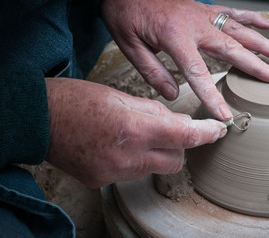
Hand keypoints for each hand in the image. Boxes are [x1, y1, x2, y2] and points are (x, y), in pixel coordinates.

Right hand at [45, 78, 225, 187]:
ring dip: (155, 154)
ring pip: (154, 168)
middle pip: (176, 160)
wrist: (40, 119)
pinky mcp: (103, 181)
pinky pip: (132, 174)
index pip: (185, 136)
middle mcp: (128, 157)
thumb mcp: (121, 96)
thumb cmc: (78, 100)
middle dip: (180, 146)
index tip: (218, 130)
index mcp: (135, 129)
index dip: (207, 133)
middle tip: (170, 130)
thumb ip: (156, 113)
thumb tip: (180, 121)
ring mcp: (115, 173)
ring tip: (136, 135)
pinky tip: (119, 146)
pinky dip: (135, 161)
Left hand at [101, 0, 268, 120]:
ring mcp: (202, 14)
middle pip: (232, 50)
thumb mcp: (130, 45)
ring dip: (262, 44)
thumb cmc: (125, 12)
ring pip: (239, 31)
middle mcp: (195, 25)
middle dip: (257, 67)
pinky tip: (267, 25)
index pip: (199, 74)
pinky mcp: (204, 8)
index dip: (214, 97)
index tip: (226, 115)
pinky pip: (233, 12)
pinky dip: (252, 18)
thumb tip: (172, 94)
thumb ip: (152, 71)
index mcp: (175, 37)